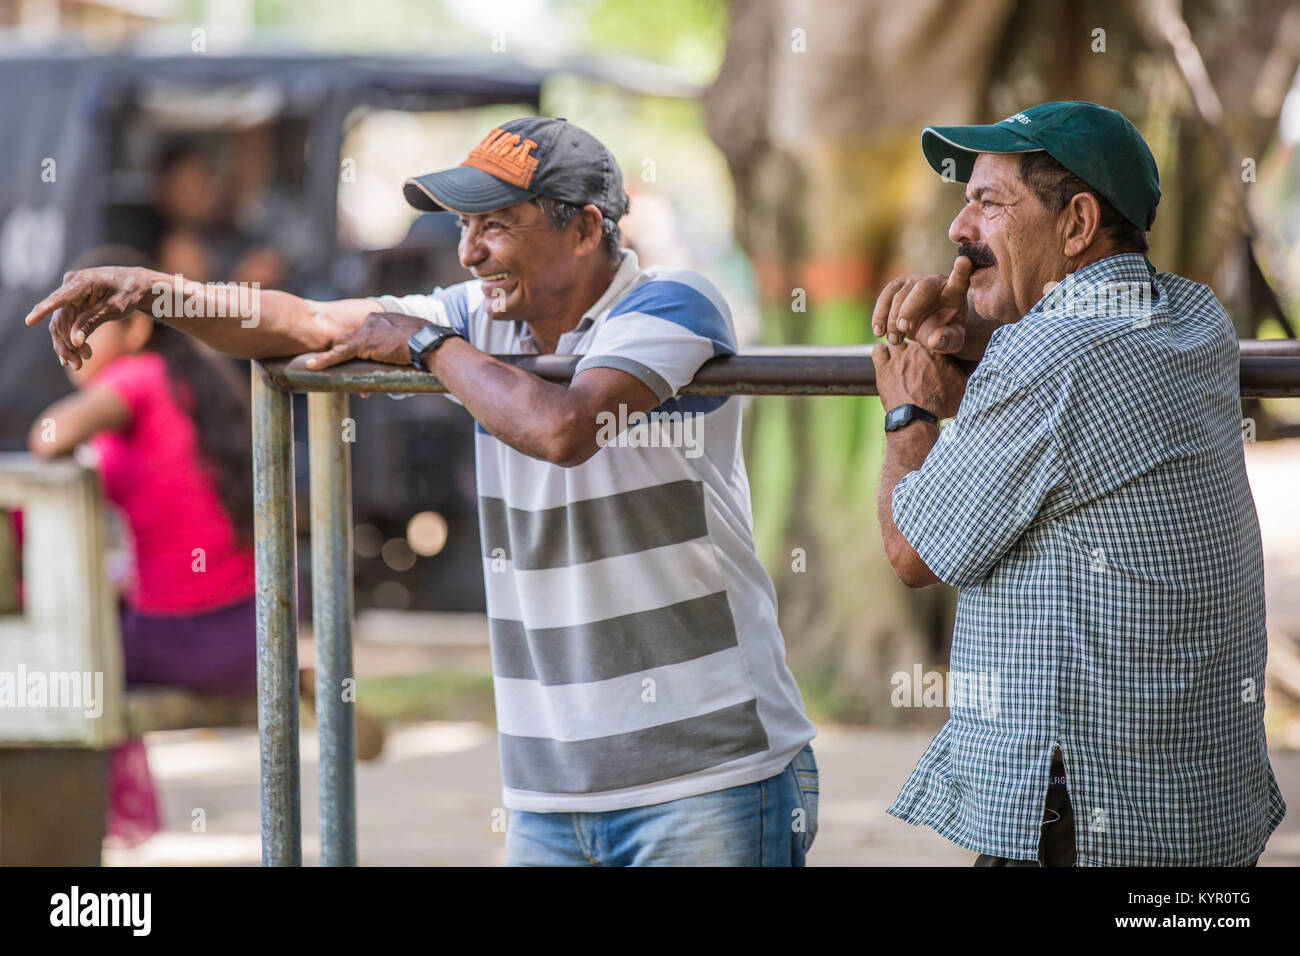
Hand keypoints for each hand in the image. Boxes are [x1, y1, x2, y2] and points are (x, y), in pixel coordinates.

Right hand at [25, 267, 155, 368]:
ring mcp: (69, 296)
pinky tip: (70, 358)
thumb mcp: (115, 308)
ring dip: (68, 346)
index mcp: (83, 281)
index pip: (59, 298)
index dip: (43, 310)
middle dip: (67, 344)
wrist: (135, 284)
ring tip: (78, 364)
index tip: (29, 321)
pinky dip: (69, 340)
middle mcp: (71, 286)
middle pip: (60, 319)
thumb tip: (74, 341)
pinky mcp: (72, 304)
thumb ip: (93, 321)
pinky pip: (65, 324)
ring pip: (60, 325)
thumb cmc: (128, 292)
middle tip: (79, 364)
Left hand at [301, 312, 427, 369]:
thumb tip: (406, 357)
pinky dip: (325, 360)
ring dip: (330, 355)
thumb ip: (403, 344)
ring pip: (341, 344)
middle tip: (332, 361)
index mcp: (382, 319)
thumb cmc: (426, 341)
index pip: (364, 332)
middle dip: (341, 348)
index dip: (361, 345)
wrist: (427, 341)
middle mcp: (370, 321)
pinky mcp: (363, 345)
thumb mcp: (412, 339)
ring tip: (315, 364)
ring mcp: (365, 332)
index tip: (362, 354)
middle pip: (349, 336)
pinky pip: (339, 353)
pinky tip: (312, 366)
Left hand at [871, 339, 967, 419]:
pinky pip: (878, 351)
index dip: (930, 341)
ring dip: (896, 347)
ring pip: (894, 340)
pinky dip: (881, 353)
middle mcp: (917, 350)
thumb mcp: (962, 388)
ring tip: (899, 357)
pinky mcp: (883, 368)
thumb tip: (982, 367)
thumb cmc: (941, 405)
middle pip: (913, 337)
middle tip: (914, 355)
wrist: (917, 419)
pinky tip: (884, 359)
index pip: (932, 335)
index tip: (930, 349)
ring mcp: (898, 358)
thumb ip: (969, 373)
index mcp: (937, 350)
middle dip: (913, 343)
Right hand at [872, 256, 971, 352]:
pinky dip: (879, 315)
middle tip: (904, 330)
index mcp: (954, 292)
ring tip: (894, 340)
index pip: (960, 279)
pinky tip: (878, 332)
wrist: (928, 328)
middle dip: (910, 309)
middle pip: (922, 288)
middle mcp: (934, 281)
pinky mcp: (897, 286)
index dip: (961, 271)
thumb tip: (934, 340)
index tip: (964, 261)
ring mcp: (914, 281)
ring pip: (900, 295)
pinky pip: (885, 297)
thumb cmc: (944, 332)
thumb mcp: (952, 341)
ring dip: (893, 319)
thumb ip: (947, 340)